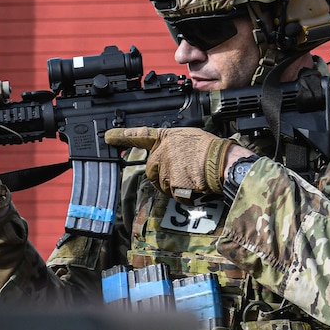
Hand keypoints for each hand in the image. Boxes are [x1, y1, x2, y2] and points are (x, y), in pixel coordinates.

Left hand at [103, 126, 239, 200]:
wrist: (222, 162)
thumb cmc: (210, 149)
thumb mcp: (189, 137)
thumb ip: (172, 144)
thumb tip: (166, 152)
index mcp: (166, 138)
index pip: (140, 135)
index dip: (122, 136)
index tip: (107, 136)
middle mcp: (162, 152)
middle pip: (151, 170)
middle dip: (162, 175)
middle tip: (182, 171)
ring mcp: (165, 169)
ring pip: (161, 184)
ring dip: (173, 185)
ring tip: (192, 175)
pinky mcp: (171, 184)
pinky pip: (173, 194)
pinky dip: (183, 194)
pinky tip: (194, 184)